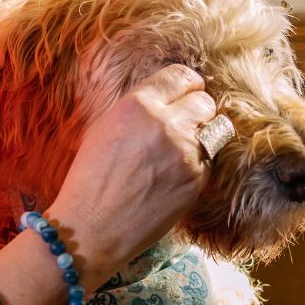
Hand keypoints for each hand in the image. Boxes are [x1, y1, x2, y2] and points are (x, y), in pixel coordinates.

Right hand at [49, 64, 216, 286]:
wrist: (90, 229)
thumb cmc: (89, 181)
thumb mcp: (104, 129)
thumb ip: (139, 110)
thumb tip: (168, 99)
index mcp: (137, 105)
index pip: (181, 76)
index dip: (188, 85)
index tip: (187, 93)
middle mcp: (165, 124)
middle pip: (204, 102)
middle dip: (197, 111)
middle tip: (185, 126)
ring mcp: (185, 153)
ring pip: (215, 129)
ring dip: (204, 135)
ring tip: (184, 150)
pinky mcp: (196, 179)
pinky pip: (210, 160)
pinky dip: (199, 164)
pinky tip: (175, 176)